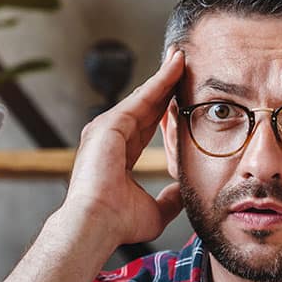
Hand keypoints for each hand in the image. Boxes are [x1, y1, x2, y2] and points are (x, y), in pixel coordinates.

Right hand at [58, 47, 185, 245]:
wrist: (97, 225)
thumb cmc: (119, 223)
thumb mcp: (156, 210)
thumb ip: (170, 198)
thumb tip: (184, 192)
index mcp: (118, 157)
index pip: (147, 126)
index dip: (165, 108)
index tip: (182, 93)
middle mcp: (109, 139)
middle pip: (145, 105)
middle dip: (165, 84)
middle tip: (183, 62)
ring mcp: (106, 130)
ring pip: (143, 97)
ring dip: (164, 76)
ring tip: (182, 57)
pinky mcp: (108, 125)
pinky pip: (140, 98)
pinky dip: (158, 82)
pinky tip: (174, 67)